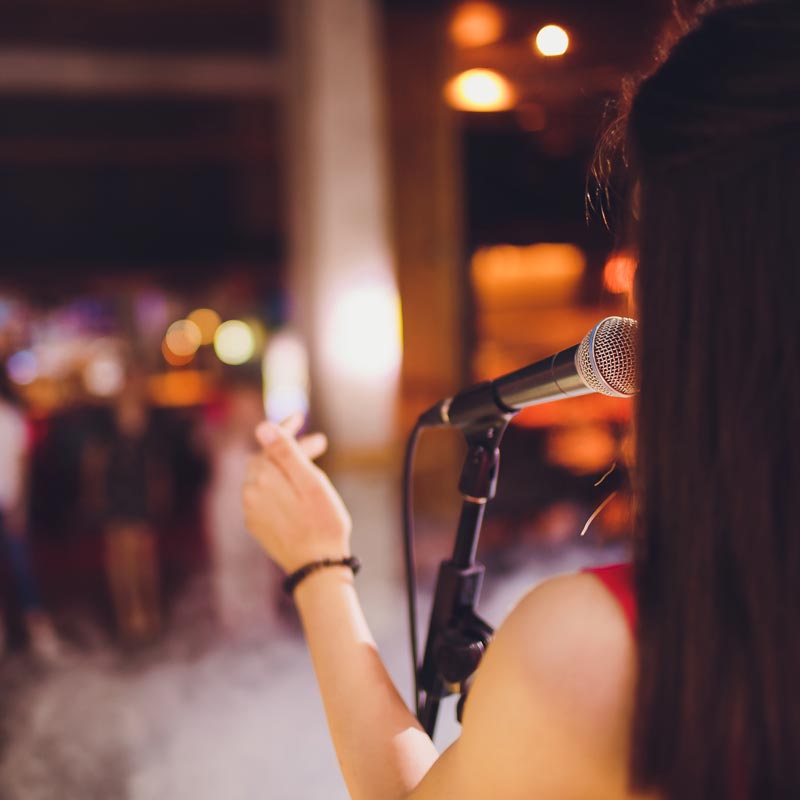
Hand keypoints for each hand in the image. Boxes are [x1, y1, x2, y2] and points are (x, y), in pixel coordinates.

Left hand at [242, 413, 351, 574]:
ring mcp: (251, 511)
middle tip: (319, 445)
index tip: (300, 417)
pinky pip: (264, 495)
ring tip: (311, 465)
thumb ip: (285, 454)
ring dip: (285, 467)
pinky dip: (279, 485)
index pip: (270, 443)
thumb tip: (262, 427)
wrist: (317, 568)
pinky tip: (296, 489)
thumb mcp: (311, 483)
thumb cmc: (322, 523)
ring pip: (265, 477)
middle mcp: (250, 493)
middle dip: (290, 447)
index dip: (285, 428)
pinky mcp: (256, 525)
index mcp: (263, 479)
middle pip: (267, 459)